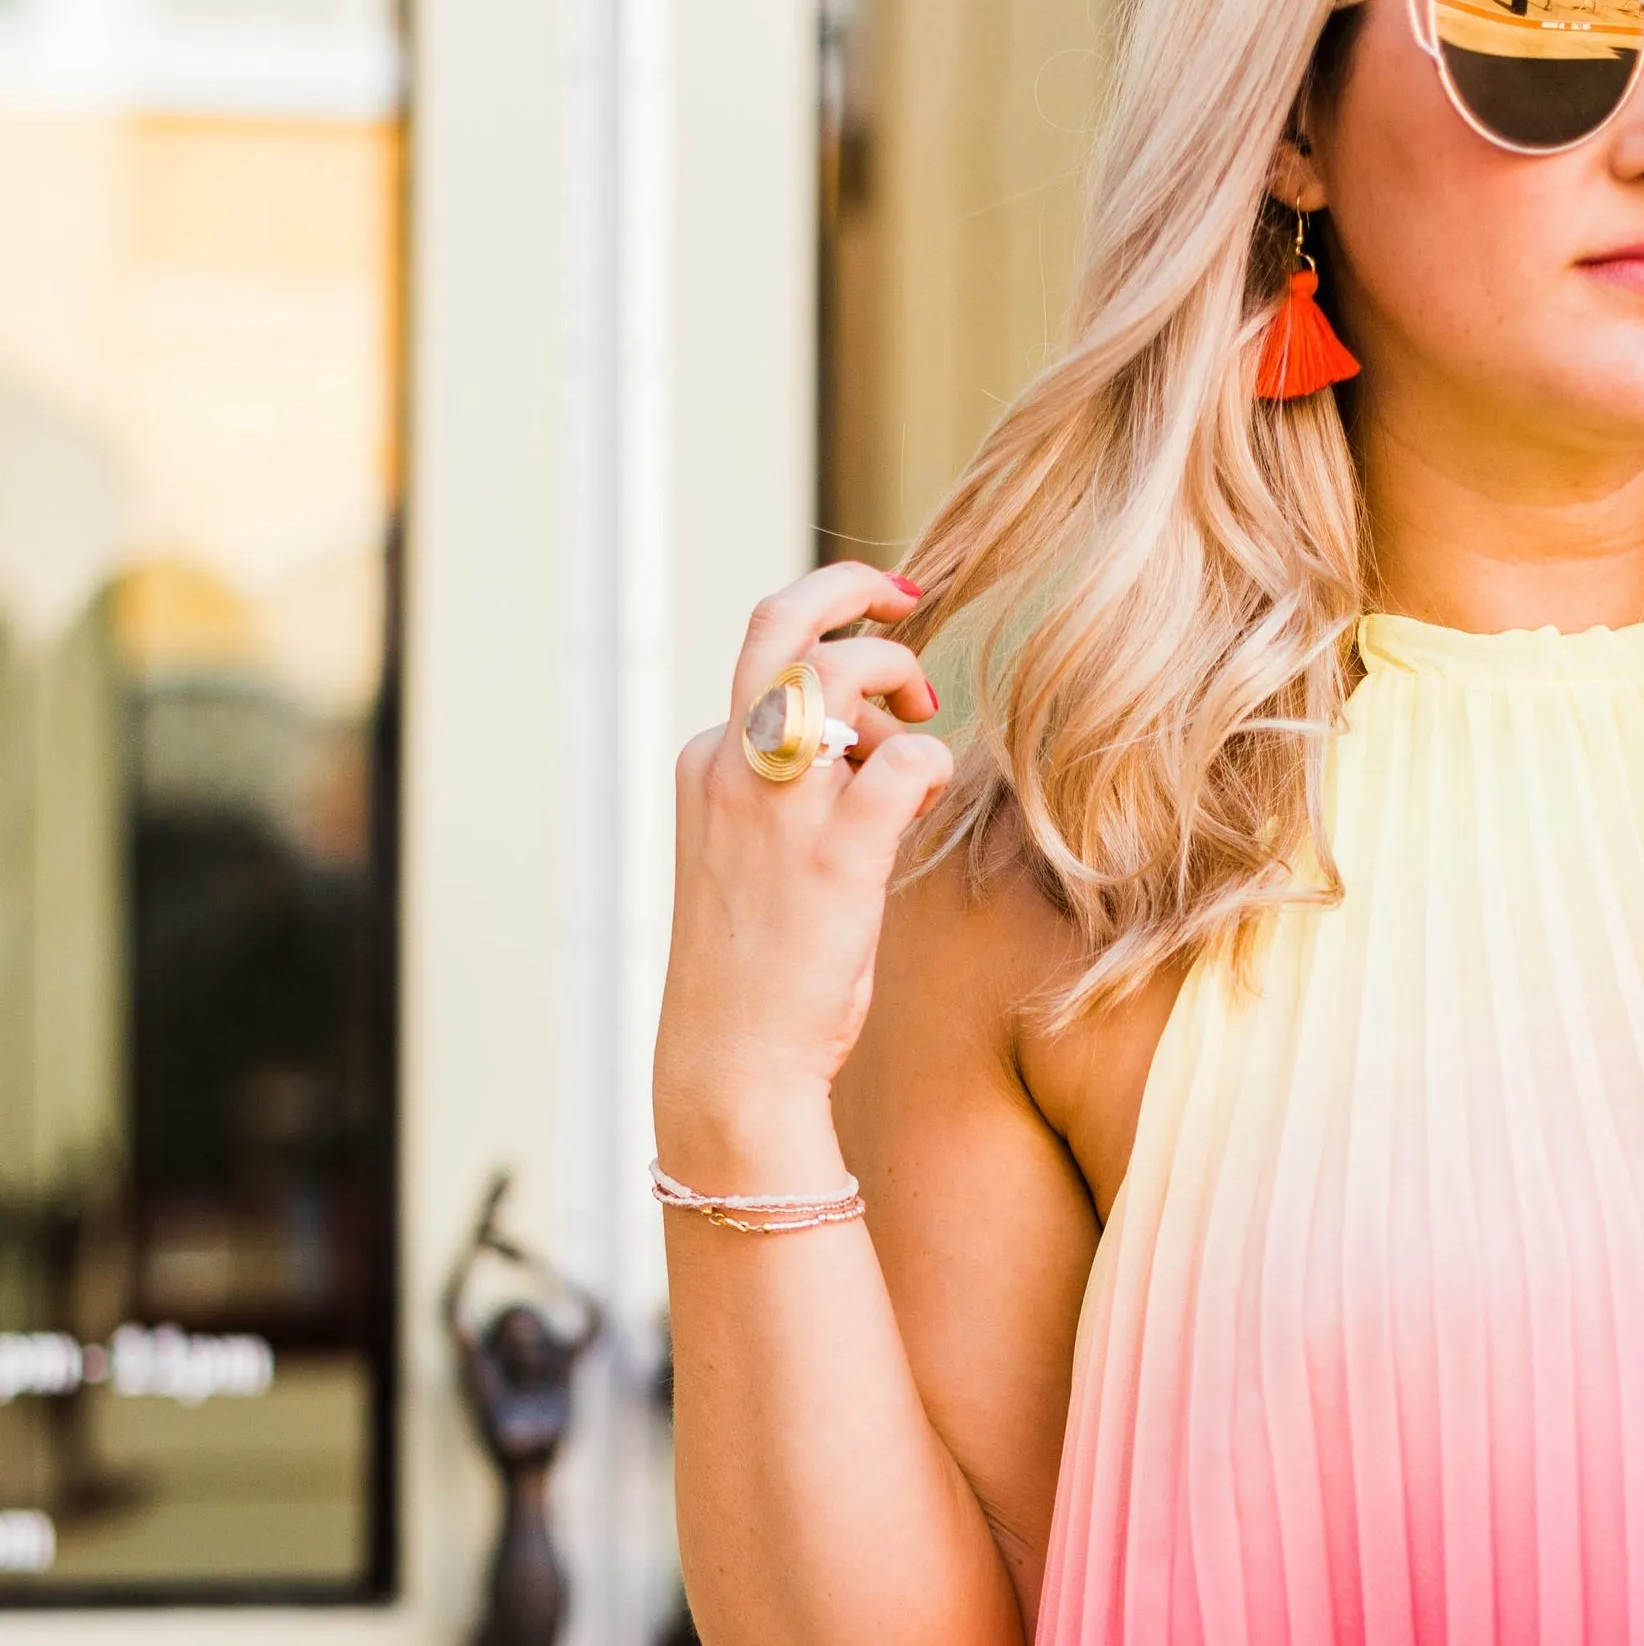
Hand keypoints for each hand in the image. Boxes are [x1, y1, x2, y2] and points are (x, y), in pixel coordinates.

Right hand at [654, 563, 951, 1173]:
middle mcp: (730, 766)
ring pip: (842, 672)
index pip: (768, 659)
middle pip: (780, 623)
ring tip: (923, 722)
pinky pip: (908, 758)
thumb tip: (875, 736)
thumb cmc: (759, 962)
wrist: (735, 1058)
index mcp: (707, 761)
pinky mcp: (835, 851)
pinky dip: (933, 763)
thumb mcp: (753, 849)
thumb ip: (796, 784)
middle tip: (907, 601)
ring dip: (901, 676)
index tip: (883, 631)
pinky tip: (926, 801)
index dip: (834, 642)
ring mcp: (778, 805)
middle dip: (850, 587)